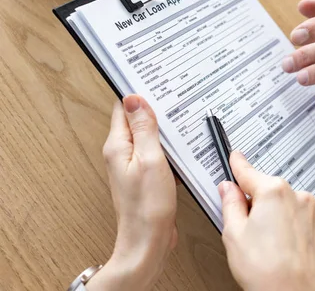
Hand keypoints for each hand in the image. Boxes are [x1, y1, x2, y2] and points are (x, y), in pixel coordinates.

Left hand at [87, 95, 176, 290]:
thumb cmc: (148, 206)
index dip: (139, 94)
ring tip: (183, 121)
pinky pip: (157, 153)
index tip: (158, 85)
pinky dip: (170, 149)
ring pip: (149, 137)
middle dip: (155, 110)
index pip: (123, 108)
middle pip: (136, 120)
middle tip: (177, 100)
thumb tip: (134, 99)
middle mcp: (122, 153)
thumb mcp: (150, 160)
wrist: (148, 241)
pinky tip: (184, 149)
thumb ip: (144, 129)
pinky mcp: (146, 175)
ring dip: (164, 130)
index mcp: (118, 145)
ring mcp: (134, 165)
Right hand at [219, 152, 314, 290]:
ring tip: (265, 242)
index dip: (237, 164)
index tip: (234, 156)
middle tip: (244, 226)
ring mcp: (311, 210)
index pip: (248, 171)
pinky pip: (299, 214)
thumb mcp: (233, 234)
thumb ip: (230, 204)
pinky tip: (280, 243)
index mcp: (273, 191)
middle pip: (267, 189)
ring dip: (274, 213)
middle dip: (254, 201)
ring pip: (284, 202)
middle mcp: (296, 195)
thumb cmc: (265, 271)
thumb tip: (228, 189)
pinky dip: (289, 222)